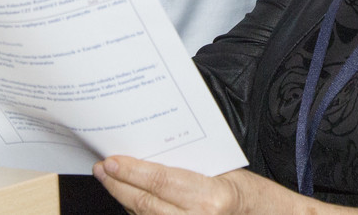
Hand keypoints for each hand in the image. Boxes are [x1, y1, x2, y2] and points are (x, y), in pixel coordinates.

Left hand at [94, 157, 303, 214]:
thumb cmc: (253, 195)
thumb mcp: (225, 171)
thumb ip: (189, 168)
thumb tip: (154, 153)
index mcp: (211, 198)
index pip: (160, 183)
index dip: (131, 173)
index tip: (111, 161)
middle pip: (146, 205)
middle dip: (119, 186)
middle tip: (103, 169)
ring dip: (125, 202)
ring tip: (112, 183)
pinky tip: (132, 202)